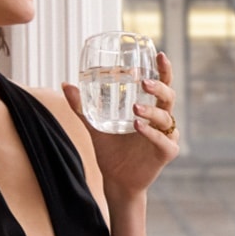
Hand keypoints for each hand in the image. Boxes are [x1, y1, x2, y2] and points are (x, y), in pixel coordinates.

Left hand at [63, 49, 179, 199]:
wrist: (116, 180)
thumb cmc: (111, 151)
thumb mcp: (95, 126)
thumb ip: (82, 107)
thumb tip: (66, 84)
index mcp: (151, 109)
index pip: (162, 85)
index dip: (163, 69)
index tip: (159, 55)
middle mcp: (162, 120)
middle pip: (169, 97)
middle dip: (160, 86)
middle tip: (144, 82)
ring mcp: (167, 136)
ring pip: (164, 117)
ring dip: (150, 111)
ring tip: (135, 109)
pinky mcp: (167, 152)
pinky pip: (162, 140)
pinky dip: (151, 133)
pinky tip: (138, 127)